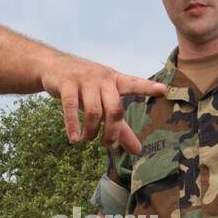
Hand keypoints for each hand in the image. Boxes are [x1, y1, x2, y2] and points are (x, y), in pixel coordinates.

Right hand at [40, 56, 165, 152]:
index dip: (148, 87)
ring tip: (87, 140)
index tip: (163, 90)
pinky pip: (70, 107)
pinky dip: (73, 126)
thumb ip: (122, 126)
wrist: (54, 66)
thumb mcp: (104, 102)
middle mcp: (103, 78)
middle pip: (114, 108)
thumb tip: (138, 151)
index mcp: (116, 80)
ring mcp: (84, 80)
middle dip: (112, 131)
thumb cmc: (85, 86)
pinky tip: (74, 139)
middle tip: (106, 144)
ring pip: (93, 111)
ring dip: (91, 130)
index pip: (134, 84)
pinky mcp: (67, 83)